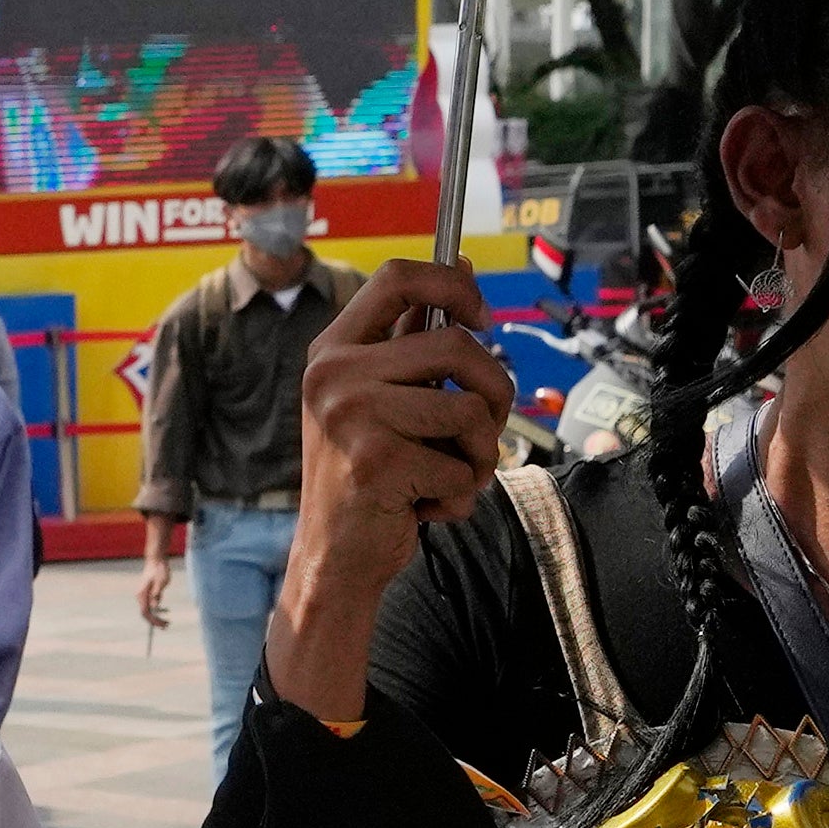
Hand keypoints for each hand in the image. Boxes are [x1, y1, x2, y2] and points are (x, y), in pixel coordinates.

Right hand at [133, 526, 172, 630]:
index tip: (163, 624)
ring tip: (167, 621)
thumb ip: (157, 593)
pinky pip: (150, 605)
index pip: (145, 612)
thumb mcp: (162, 581)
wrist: (156, 559)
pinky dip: (157, 611)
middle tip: (166, 626)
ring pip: (148, 610)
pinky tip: (165, 610)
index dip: (153, 621)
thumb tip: (155, 606)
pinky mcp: (147, 593)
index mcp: (142, 594)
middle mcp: (140, 596)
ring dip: (157, 617)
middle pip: (145, 613)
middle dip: (155, 621)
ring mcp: (143, 594)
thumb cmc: (159, 569)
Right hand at [253, 263, 511, 732]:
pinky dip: (459, 494)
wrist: (333, 558)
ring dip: (480, 453)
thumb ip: (413, 340)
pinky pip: (461, 464)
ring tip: (448, 475)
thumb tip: (464, 268)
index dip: (453, 285)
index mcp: (333, 350)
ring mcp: (350, 417)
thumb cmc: (369, 476)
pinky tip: (425, 506)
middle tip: (484, 429)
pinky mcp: (376, 463)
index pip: (398, 276)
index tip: (481, 319)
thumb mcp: (379, 399)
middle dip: (495, 392)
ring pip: (471, 409)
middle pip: (457, 345)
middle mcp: (333, 375)